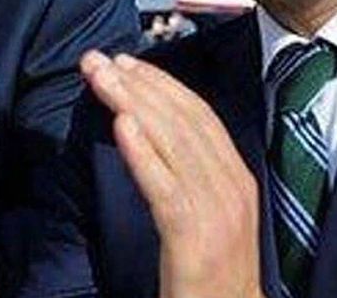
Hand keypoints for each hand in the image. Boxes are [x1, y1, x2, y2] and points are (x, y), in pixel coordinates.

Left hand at [81, 50, 263, 297]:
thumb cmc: (212, 277)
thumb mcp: (211, 217)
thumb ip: (193, 178)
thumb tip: (154, 137)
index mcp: (237, 179)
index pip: (199, 116)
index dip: (162, 84)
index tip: (127, 62)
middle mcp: (231, 188)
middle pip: (183, 121)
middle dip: (139, 84)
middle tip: (99, 60)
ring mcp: (216, 212)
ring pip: (172, 144)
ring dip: (132, 104)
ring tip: (101, 79)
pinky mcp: (193, 239)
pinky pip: (165, 187)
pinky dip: (143, 152)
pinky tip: (121, 126)